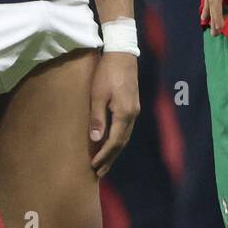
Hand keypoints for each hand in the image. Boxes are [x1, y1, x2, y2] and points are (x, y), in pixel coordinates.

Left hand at [89, 51, 138, 178]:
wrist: (122, 54)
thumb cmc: (106, 72)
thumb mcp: (97, 94)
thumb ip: (97, 117)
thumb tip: (96, 140)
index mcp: (124, 114)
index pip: (114, 141)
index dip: (104, 155)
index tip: (93, 166)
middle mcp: (133, 115)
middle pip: (122, 143)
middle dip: (110, 158)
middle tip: (99, 173)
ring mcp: (134, 110)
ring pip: (125, 137)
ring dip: (114, 151)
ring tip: (104, 163)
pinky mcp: (132, 105)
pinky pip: (125, 129)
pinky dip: (118, 140)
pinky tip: (111, 143)